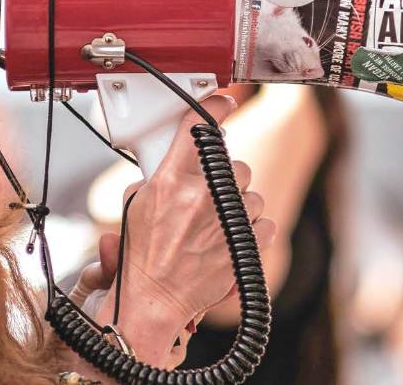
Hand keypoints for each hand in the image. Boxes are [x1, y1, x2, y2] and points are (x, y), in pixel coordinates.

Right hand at [91, 95, 275, 365]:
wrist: (154, 299)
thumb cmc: (141, 257)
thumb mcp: (137, 203)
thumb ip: (160, 174)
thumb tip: (179, 157)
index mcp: (170, 181)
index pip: (197, 128)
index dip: (214, 108)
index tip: (223, 102)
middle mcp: (201, 196)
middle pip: (234, 163)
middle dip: (224, 175)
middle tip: (208, 192)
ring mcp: (225, 221)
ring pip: (251, 193)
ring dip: (238, 204)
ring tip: (217, 222)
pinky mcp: (244, 245)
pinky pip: (265, 222)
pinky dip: (252, 228)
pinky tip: (232, 237)